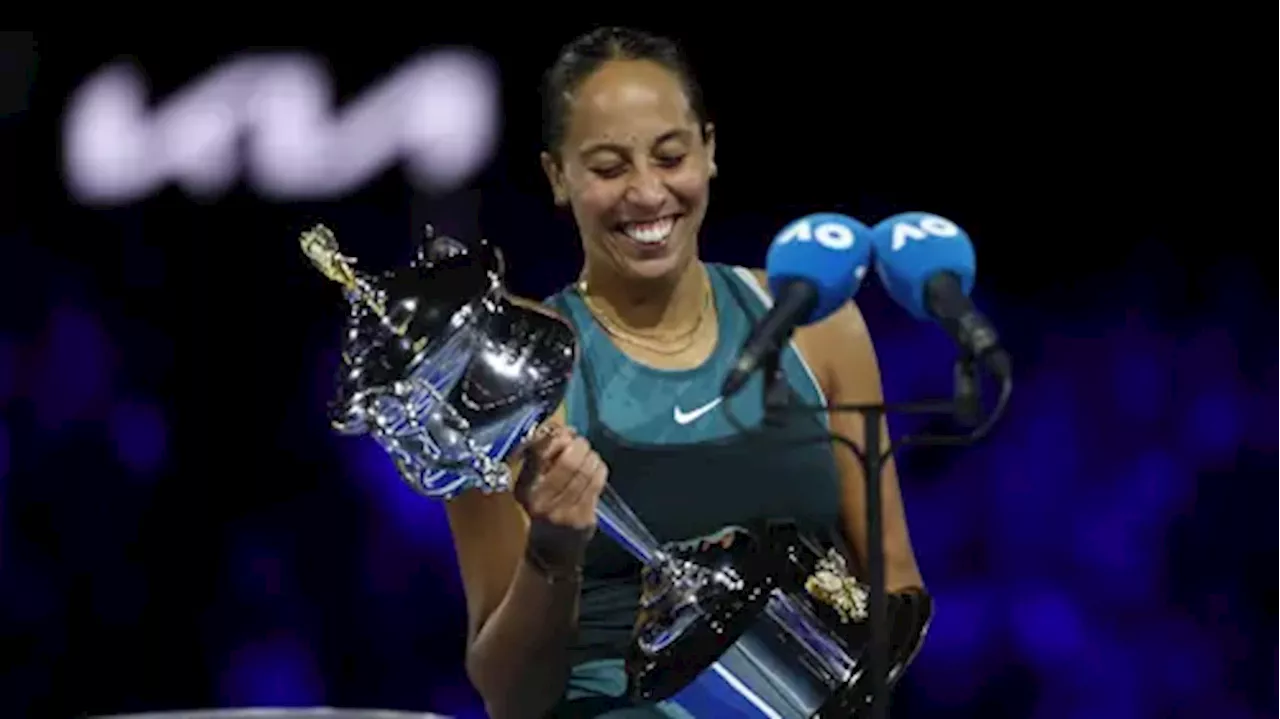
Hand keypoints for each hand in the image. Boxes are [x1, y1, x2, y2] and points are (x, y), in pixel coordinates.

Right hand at [516, 423, 608, 570]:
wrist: (550, 551)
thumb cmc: (541, 510)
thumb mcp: (530, 486)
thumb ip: (540, 458)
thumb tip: (562, 429)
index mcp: (524, 488)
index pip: (538, 453)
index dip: (555, 437)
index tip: (563, 433)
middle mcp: (541, 500)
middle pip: (568, 461)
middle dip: (579, 445)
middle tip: (580, 442)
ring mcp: (563, 511)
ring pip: (585, 471)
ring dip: (591, 456)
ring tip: (589, 454)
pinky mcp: (583, 518)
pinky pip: (596, 484)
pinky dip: (599, 469)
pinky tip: (596, 467)